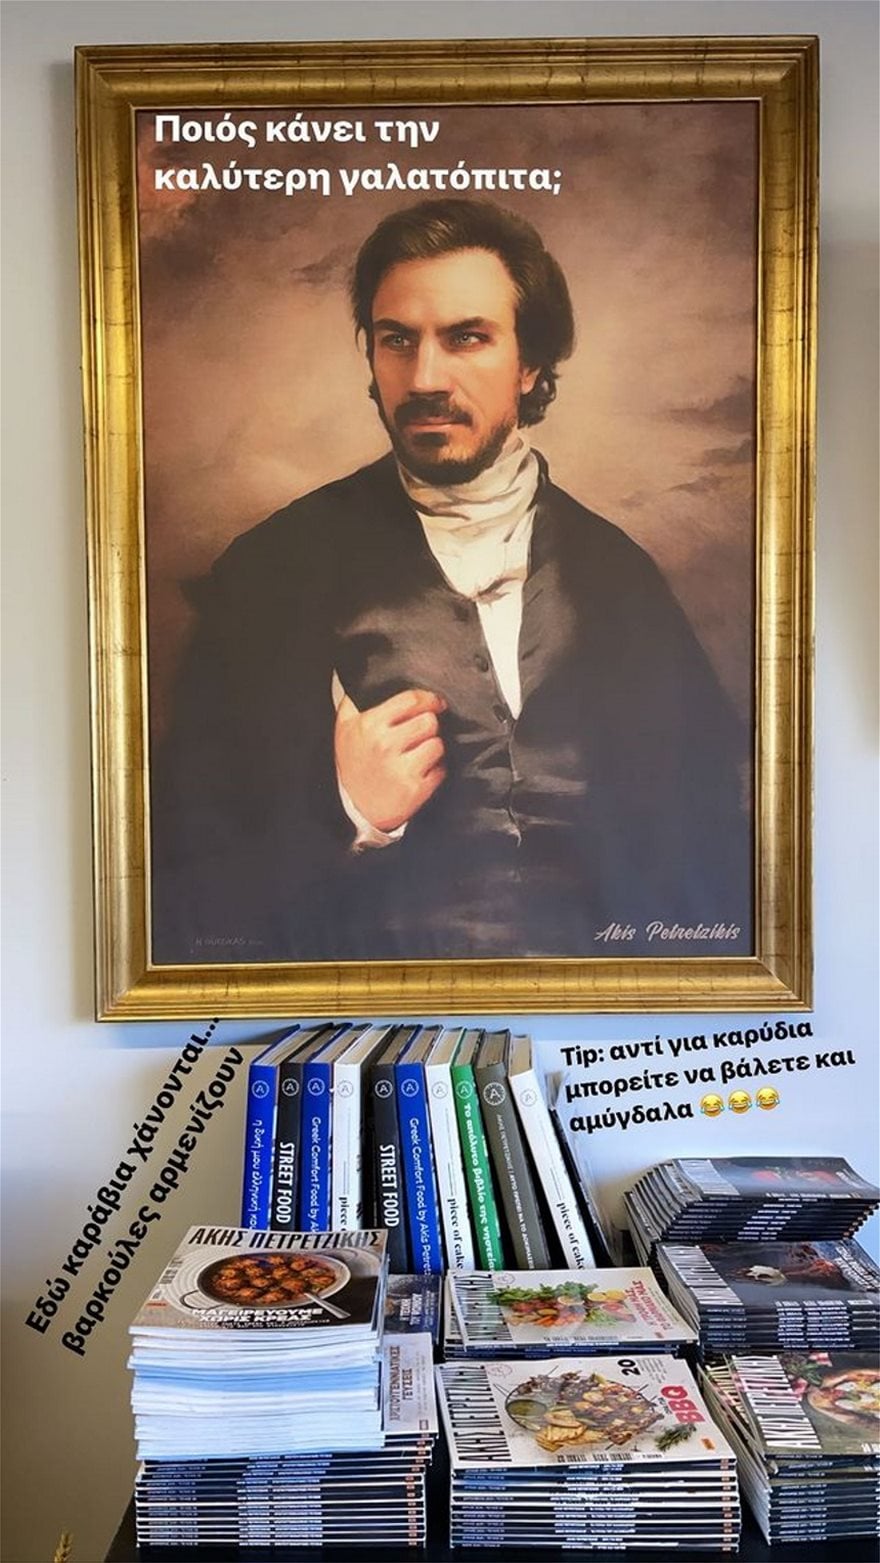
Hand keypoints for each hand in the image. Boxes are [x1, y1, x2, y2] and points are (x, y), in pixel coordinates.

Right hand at [335, 688, 446, 832]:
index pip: (411, 700)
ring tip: (419, 754)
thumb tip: (365, 680)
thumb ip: (353, 701)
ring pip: (438, 745)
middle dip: (428, 726)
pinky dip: (436, 770)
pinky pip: (441, 769)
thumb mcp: (344, 729)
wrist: (355, 808)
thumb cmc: (353, 764)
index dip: (429, 699)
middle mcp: (385, 745)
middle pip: (429, 722)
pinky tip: (421, 772)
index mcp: (370, 726)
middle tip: (420, 734)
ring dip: (432, 748)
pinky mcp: (415, 789)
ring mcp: (401, 769)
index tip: (435, 703)